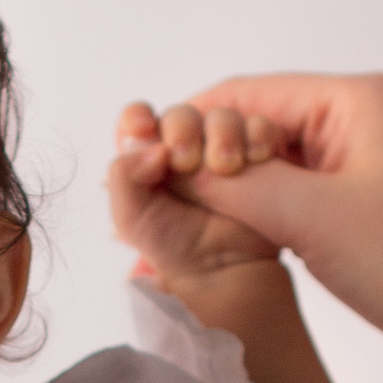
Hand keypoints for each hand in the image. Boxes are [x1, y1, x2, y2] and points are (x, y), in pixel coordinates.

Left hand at [106, 101, 291, 301]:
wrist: (222, 268)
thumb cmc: (173, 246)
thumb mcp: (129, 217)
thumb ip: (122, 176)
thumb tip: (153, 146)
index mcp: (148, 159)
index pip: (137, 120)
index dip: (137, 117)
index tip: (142, 126)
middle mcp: (184, 149)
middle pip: (182, 114)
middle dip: (183, 129)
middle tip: (186, 161)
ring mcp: (222, 150)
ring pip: (223, 116)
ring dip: (224, 133)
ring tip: (227, 166)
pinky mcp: (257, 155)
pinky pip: (260, 127)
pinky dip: (258, 136)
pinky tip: (255, 158)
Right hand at [124, 74, 382, 382]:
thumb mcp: (311, 217)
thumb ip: (234, 187)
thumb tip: (167, 169)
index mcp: (356, 100)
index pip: (247, 95)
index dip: (188, 127)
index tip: (139, 164)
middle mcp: (358, 125)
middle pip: (251, 130)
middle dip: (197, 166)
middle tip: (144, 204)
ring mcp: (358, 173)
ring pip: (264, 173)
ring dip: (217, 200)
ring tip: (164, 231)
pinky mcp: (357, 219)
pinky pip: (285, 208)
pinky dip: (245, 224)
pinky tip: (208, 249)